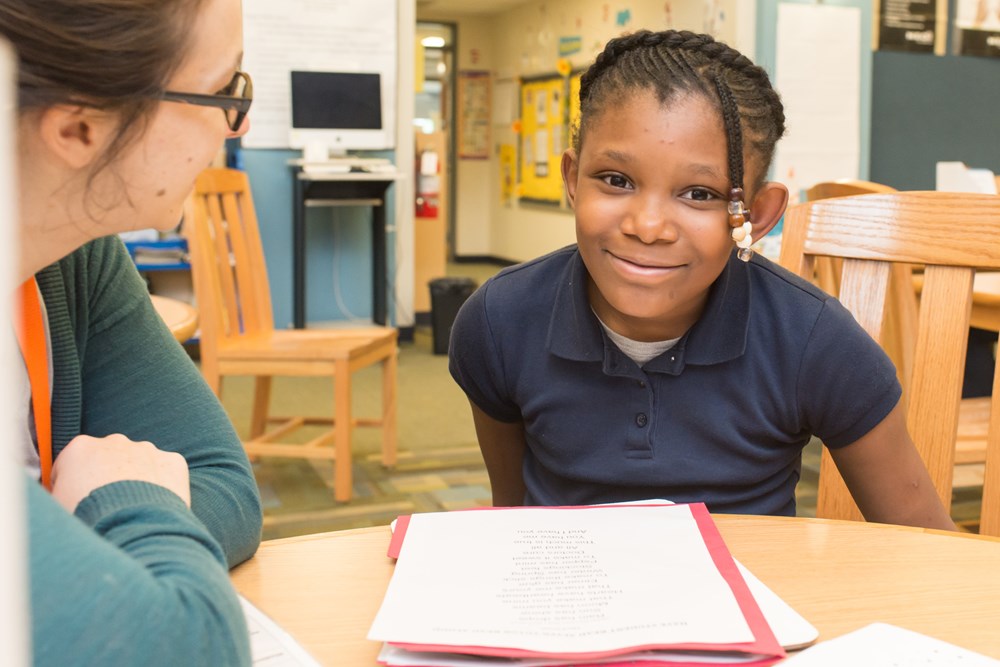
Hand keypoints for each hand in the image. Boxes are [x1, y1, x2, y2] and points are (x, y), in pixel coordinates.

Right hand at [50, 434, 190, 513]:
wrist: (132, 527)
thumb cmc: (88, 518)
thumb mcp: (57, 506)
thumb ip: (60, 493)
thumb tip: (64, 498)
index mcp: (80, 448)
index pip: (73, 464)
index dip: (74, 485)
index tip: (78, 502)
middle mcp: (115, 442)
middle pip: (108, 459)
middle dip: (109, 478)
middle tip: (110, 506)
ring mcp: (147, 449)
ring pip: (140, 463)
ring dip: (137, 480)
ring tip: (134, 509)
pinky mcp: (173, 461)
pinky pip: (166, 472)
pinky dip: (164, 485)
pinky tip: (156, 505)